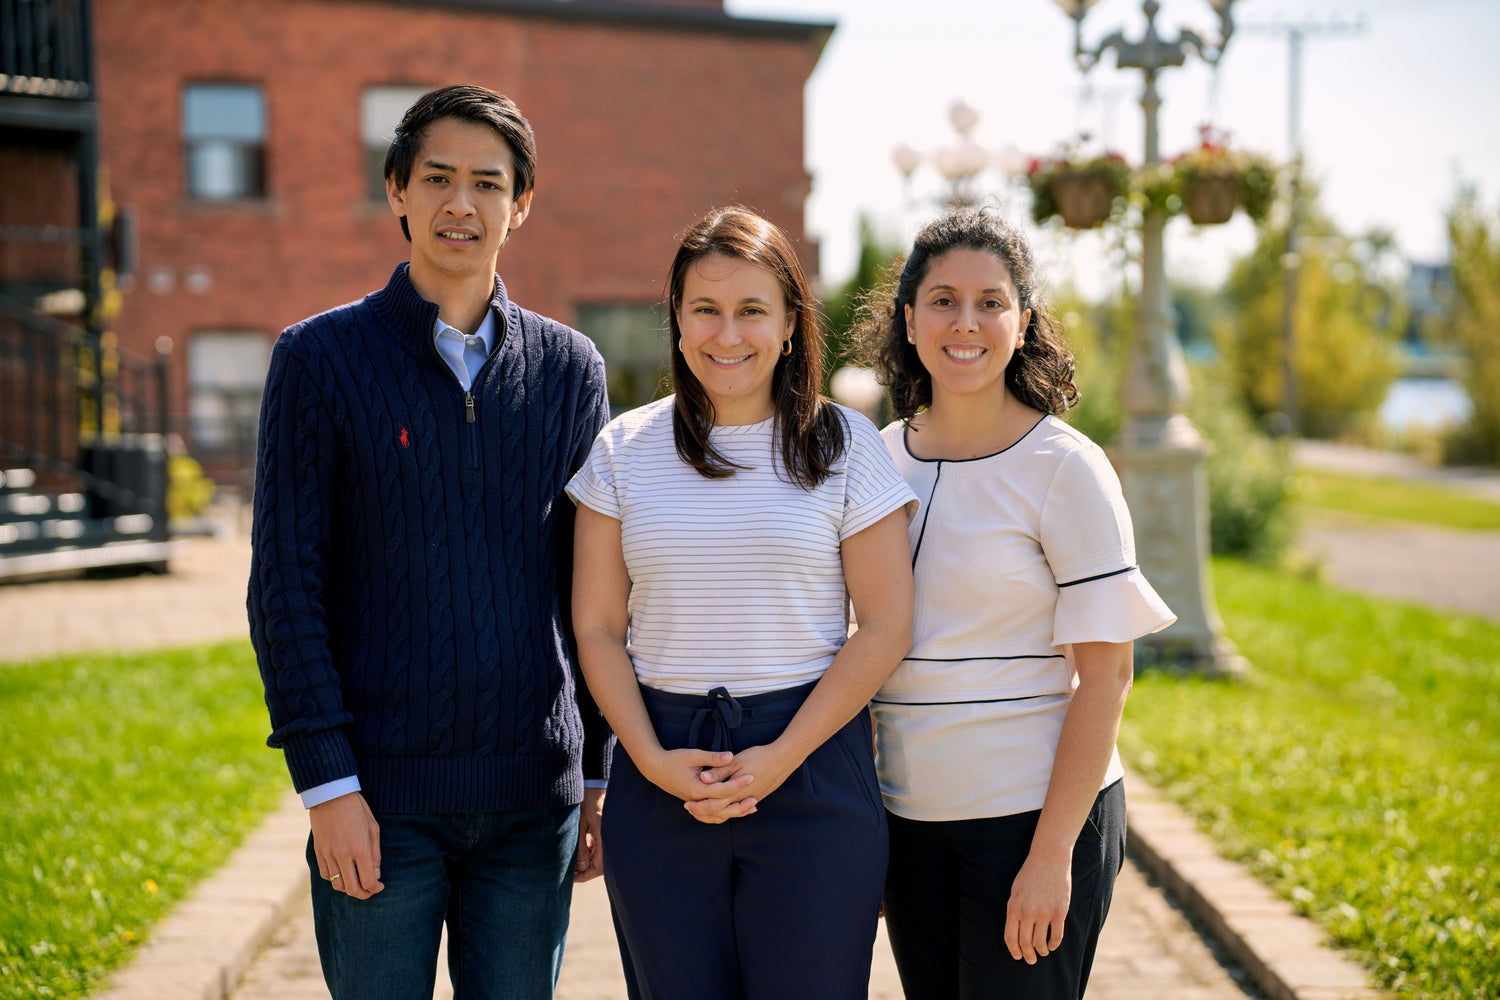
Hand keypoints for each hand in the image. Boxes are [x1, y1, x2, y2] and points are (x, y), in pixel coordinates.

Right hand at [310, 792, 383, 899]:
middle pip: (352, 889)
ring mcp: (328, 855)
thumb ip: (375, 854)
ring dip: (348, 888)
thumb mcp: (373, 828)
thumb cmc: (356, 809)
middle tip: (369, 891)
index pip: (368, 881)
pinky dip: (334, 879)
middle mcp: (343, 855)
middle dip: (363, 894)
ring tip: (356, 883)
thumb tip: (375, 875)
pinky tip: (342, 873)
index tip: (380, 886)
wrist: (331, 795)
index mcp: (360, 849)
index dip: (375, 888)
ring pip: (337, 884)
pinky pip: (325, 874)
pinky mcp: (318, 852)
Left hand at [574, 787, 604, 882]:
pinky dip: (592, 850)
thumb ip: (579, 848)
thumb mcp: (579, 826)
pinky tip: (583, 847)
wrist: (594, 782)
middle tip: (570, 871)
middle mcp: (611, 838)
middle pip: (601, 864)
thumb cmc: (585, 801)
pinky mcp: (607, 829)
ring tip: (573, 860)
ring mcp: (610, 834)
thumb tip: (581, 868)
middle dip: (586, 870)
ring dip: (588, 860)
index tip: (571, 878)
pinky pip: (602, 846)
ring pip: (601, 856)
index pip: (598, 868)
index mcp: (605, 838)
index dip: (584, 876)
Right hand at [638, 748, 756, 823]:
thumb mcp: (694, 755)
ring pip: (717, 814)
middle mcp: (696, 800)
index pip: (722, 790)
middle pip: (722, 808)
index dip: (738, 784)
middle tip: (756, 798)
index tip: (751, 777)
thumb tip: (731, 756)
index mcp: (696, 789)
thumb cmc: (674, 759)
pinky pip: (711, 813)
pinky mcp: (695, 802)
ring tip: (751, 807)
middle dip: (740, 805)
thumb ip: (713, 758)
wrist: (655, 768)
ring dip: (734, 812)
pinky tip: (735, 808)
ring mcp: (695, 803)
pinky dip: (724, 813)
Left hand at [687, 743, 799, 823]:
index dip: (699, 806)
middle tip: (690, 809)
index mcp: (735, 790)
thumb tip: (703, 778)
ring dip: (715, 814)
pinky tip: (724, 808)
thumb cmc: (759, 756)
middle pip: (719, 813)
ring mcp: (751, 799)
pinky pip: (739, 810)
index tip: (687, 804)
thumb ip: (720, 770)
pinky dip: (728, 811)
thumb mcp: (737, 761)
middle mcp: (743, 799)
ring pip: (730, 813)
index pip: (713, 805)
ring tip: (702, 810)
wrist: (783, 759)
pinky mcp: (757, 797)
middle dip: (703, 812)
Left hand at [1005, 850, 1069, 963]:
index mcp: (1014, 907)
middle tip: (1031, 960)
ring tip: (1042, 952)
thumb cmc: (1030, 873)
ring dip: (1041, 951)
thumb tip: (1016, 930)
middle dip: (1028, 955)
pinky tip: (1052, 945)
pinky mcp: (1060, 912)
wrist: (1049, 858)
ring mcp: (1044, 913)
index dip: (1014, 951)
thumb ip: (1014, 910)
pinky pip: (1056, 936)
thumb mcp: (1015, 890)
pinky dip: (1053, 944)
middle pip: (1026, 943)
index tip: (1017, 957)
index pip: (1010, 938)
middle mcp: (1028, 912)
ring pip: (1041, 943)